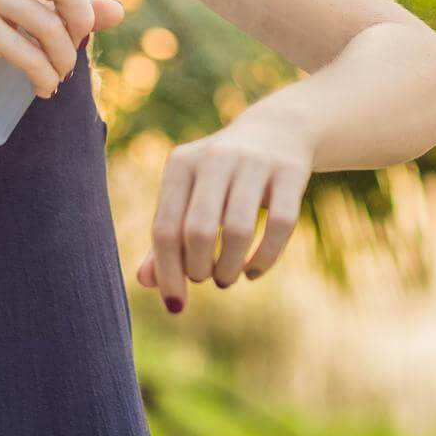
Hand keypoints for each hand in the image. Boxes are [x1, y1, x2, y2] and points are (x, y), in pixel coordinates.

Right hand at [0, 0, 126, 98]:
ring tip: (60, 75)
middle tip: (79, 43)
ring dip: (65, 59)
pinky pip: (31, 55)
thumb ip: (70, 9)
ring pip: (51, 25)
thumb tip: (119, 11)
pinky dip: (45, 77)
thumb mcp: (28, 11)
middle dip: (84, 19)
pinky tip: (44, 88)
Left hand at [136, 111, 313, 313]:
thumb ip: (167, 237)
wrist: (276, 130)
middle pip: (198, 230)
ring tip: (226, 278)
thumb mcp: (189, 195)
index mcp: (181, 164)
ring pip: (238, 229)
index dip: (167, 273)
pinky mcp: (290, 172)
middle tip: (204, 279)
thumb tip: (145, 282)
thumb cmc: (220, 176)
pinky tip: (253, 271)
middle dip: (198, 269)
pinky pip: (279, 225)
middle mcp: (215, 157)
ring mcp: (255, 162)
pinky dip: (264, 259)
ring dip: (228, 268)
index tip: (176, 304)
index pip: (164, 228)